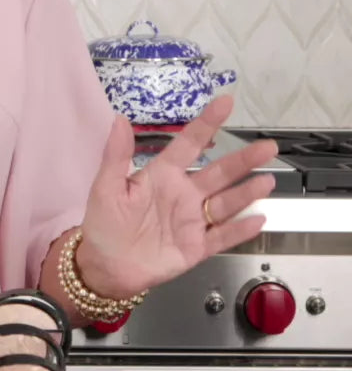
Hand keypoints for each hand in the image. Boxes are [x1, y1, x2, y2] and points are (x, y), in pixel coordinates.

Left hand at [75, 94, 277, 298]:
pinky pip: (222, 236)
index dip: (207, 123)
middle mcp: (182, 194)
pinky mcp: (196, 247)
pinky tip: (258, 219)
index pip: (188, 144)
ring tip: (267, 180)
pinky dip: (240, 229)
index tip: (225, 102)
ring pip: (226, 203)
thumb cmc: (104, 223)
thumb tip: (120, 119)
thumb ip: (116, 154)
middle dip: (243, 160)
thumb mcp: (106, 186)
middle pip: (218, 173)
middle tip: (267, 146)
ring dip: (246, 192)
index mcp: (161, 176)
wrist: (105, 267)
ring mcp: (192, 221)